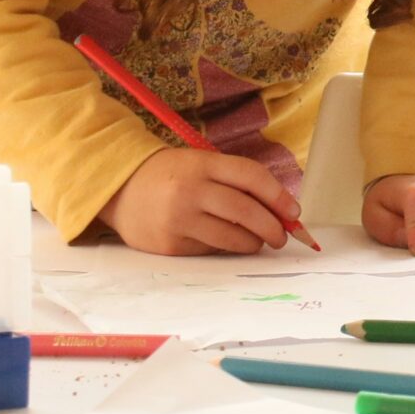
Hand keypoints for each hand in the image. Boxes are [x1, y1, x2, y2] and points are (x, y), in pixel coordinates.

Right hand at [98, 147, 298, 255]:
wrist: (120, 189)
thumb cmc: (171, 176)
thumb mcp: (200, 165)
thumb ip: (235, 182)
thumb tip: (279, 210)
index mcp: (202, 164)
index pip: (252, 177)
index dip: (278, 196)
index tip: (294, 212)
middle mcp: (190, 190)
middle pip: (245, 211)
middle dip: (272, 227)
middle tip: (281, 236)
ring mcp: (178, 220)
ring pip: (231, 237)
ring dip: (253, 243)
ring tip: (258, 241)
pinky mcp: (170, 246)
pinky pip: (210, 249)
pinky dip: (224, 247)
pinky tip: (224, 242)